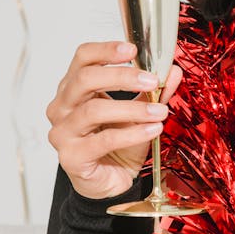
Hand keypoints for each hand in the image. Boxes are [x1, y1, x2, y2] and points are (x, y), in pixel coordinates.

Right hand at [46, 41, 182, 200]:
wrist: (109, 184)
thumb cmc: (117, 146)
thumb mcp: (139, 113)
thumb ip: (152, 92)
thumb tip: (173, 70)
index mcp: (73, 89)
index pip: (82, 58)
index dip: (106, 50)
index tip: (133, 49)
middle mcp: (61, 107)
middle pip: (84, 79)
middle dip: (122, 76)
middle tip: (151, 80)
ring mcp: (62, 132)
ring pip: (94, 110)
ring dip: (132, 108)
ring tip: (159, 111)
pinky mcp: (70, 156)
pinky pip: (103, 140)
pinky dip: (132, 133)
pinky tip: (152, 130)